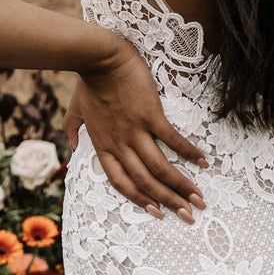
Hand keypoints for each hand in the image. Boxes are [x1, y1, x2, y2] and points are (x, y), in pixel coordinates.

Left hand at [64, 40, 208, 222]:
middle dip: (169, 202)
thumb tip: (70, 148)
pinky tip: (202, 162)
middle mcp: (120, 145)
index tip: (157, 213)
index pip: (122, 183)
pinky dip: (188, 153)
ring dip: (181, 186)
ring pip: (160, 168)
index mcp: (103, 147)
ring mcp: (136, 131)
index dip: (140, 201)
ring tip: (199, 199)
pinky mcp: (150, 115)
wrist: (99, 58)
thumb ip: (72, 131)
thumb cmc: (88, 82)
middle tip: (189, 216)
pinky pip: (172, 140)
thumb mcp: (75, 110)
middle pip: (146, 182)